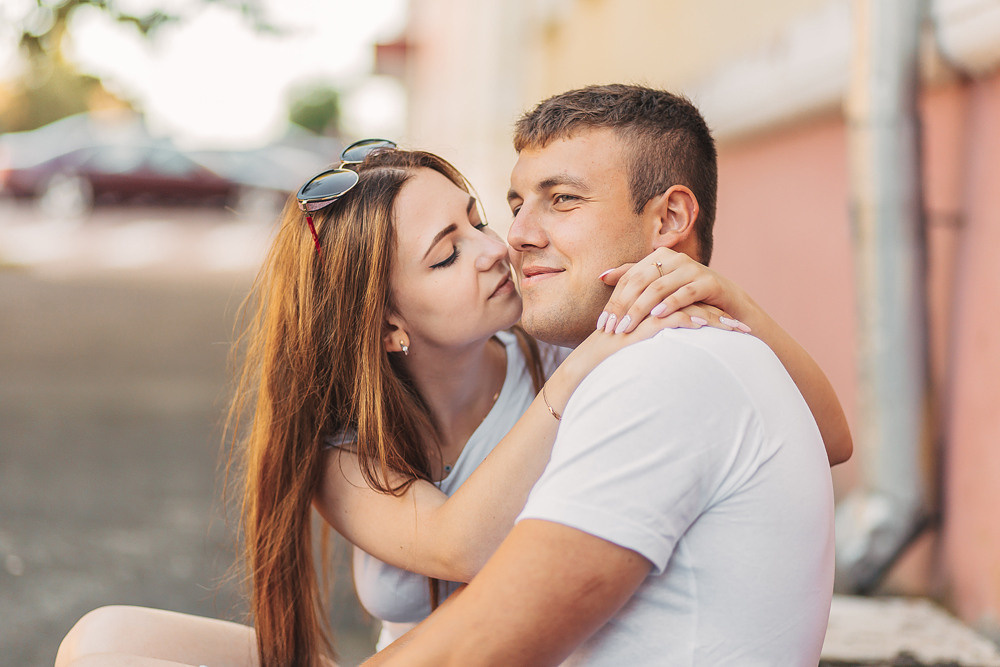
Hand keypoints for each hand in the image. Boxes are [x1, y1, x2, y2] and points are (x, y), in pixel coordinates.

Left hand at [595, 247, 751, 334]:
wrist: (729, 303)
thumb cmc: (688, 298)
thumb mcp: (660, 287)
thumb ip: (633, 279)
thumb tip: (601, 276)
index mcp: (659, 257)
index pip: (629, 278)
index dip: (613, 301)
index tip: (602, 325)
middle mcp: (675, 258)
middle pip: (640, 282)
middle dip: (623, 307)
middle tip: (611, 329)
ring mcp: (692, 268)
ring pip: (659, 288)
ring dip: (640, 309)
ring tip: (627, 327)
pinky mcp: (709, 282)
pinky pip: (685, 293)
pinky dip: (670, 304)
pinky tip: (657, 317)